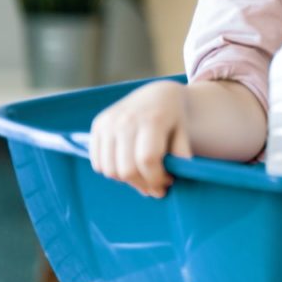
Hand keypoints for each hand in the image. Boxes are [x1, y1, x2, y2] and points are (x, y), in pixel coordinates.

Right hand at [89, 80, 192, 197]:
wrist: (156, 93)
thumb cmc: (174, 116)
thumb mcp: (183, 131)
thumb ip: (180, 154)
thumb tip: (173, 179)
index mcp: (152, 119)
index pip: (148, 160)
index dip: (157, 178)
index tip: (168, 183)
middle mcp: (126, 120)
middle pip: (127, 169)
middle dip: (143, 184)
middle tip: (156, 188)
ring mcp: (109, 123)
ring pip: (111, 170)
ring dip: (128, 181)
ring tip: (144, 178)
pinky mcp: (98, 126)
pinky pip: (98, 163)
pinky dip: (113, 172)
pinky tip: (130, 167)